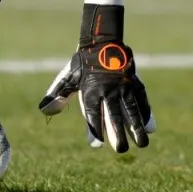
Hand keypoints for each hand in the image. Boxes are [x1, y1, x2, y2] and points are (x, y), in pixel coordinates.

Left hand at [38, 41, 155, 151]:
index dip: (94, 129)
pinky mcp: (134, 83)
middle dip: (118, 134)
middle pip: (114, 115)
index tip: (96, 145)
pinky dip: (146, 114)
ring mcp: (123, 86)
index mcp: (90, 90)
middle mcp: (108, 90)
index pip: (92, 113)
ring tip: (142, 144)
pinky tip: (150, 128)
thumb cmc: (82, 63)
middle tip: (120, 149)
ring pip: (132, 110)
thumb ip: (57, 94)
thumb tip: (43, 111)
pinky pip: (142, 101)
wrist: (101, 42)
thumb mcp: (67, 77)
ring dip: (137, 128)